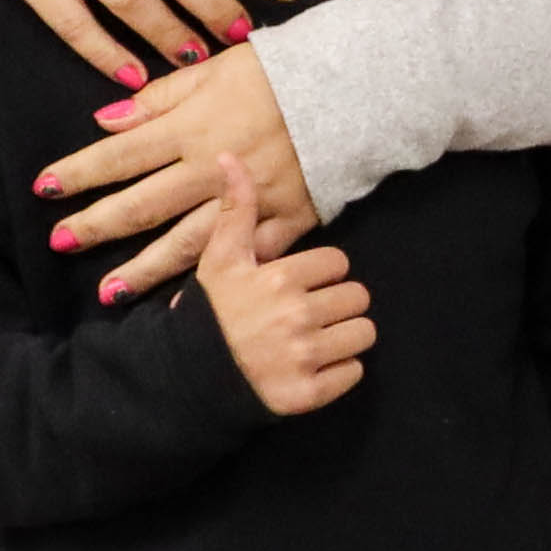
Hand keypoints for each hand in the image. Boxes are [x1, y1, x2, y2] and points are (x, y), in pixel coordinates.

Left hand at [42, 39, 312, 304]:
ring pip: (188, 241)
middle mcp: (213, 169)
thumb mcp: (216, 69)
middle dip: (99, 225)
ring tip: (110, 291)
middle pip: (145, 204)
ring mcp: (251, 201)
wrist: (359, 91)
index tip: (44, 189)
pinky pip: (247, 260)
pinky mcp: (287, 220)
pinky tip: (191, 308)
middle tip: (59, 243)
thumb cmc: (283, 72)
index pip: (121, 154)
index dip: (80, 172)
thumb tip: (106, 120)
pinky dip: (219, 285)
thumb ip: (160, 98)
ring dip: (146, 268)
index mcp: (193, 127)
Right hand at [188, 154, 373, 415]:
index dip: (321, 273)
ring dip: (344, 337)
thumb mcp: (218, 259)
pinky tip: (309, 367)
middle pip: (357, 297)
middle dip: (336, 304)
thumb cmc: (208, 313)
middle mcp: (296, 316)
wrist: (187, 378)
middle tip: (306, 314)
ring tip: (311, 339)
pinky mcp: (308, 394)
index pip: (338, 263)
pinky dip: (338, 372)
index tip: (297, 284)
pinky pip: (354, 373)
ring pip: (363, 333)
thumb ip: (234, 210)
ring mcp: (304, 357)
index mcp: (279, 278)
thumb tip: (230, 156)